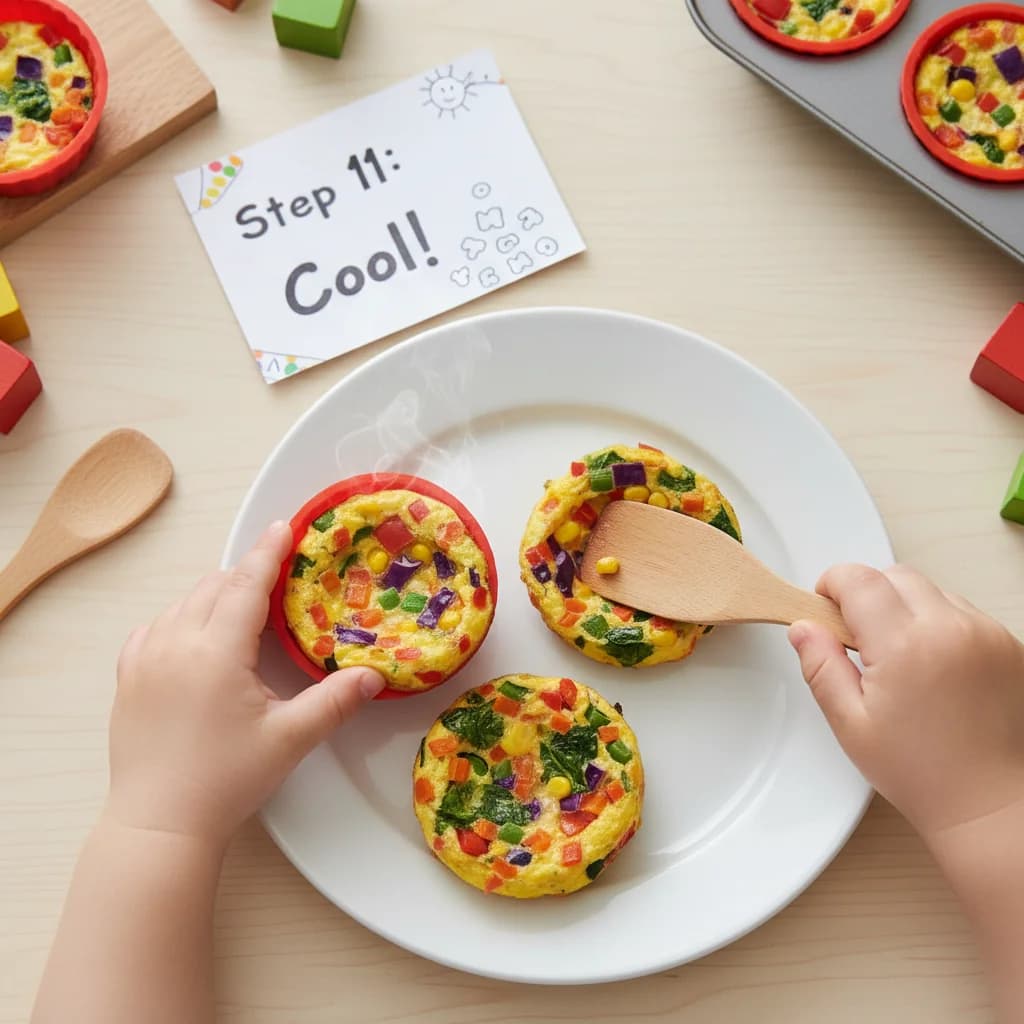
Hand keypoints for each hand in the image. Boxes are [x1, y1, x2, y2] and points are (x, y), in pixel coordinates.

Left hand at [107, 521, 384, 848]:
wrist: (159, 823)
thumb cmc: (226, 780)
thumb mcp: (289, 739)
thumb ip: (334, 701)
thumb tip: (375, 676)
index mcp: (216, 651)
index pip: (246, 584)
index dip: (268, 552)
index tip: (283, 526)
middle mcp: (175, 643)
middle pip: (214, 587)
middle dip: (246, 576)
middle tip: (277, 582)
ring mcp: (145, 659)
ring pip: (183, 604)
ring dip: (214, 597)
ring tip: (242, 613)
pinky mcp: (127, 678)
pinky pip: (154, 628)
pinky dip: (180, 619)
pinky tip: (194, 637)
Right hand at [788, 564, 1023, 842]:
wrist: (993, 804)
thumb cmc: (925, 773)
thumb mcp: (852, 724)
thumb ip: (821, 667)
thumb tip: (804, 627)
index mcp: (905, 646)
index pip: (858, 579)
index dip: (832, 585)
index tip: (825, 608)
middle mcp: (951, 629)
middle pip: (894, 576)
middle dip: (867, 595)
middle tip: (858, 640)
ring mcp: (986, 634)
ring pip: (930, 591)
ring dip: (905, 609)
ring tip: (900, 660)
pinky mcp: (1008, 644)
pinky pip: (962, 612)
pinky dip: (939, 625)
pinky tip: (932, 667)